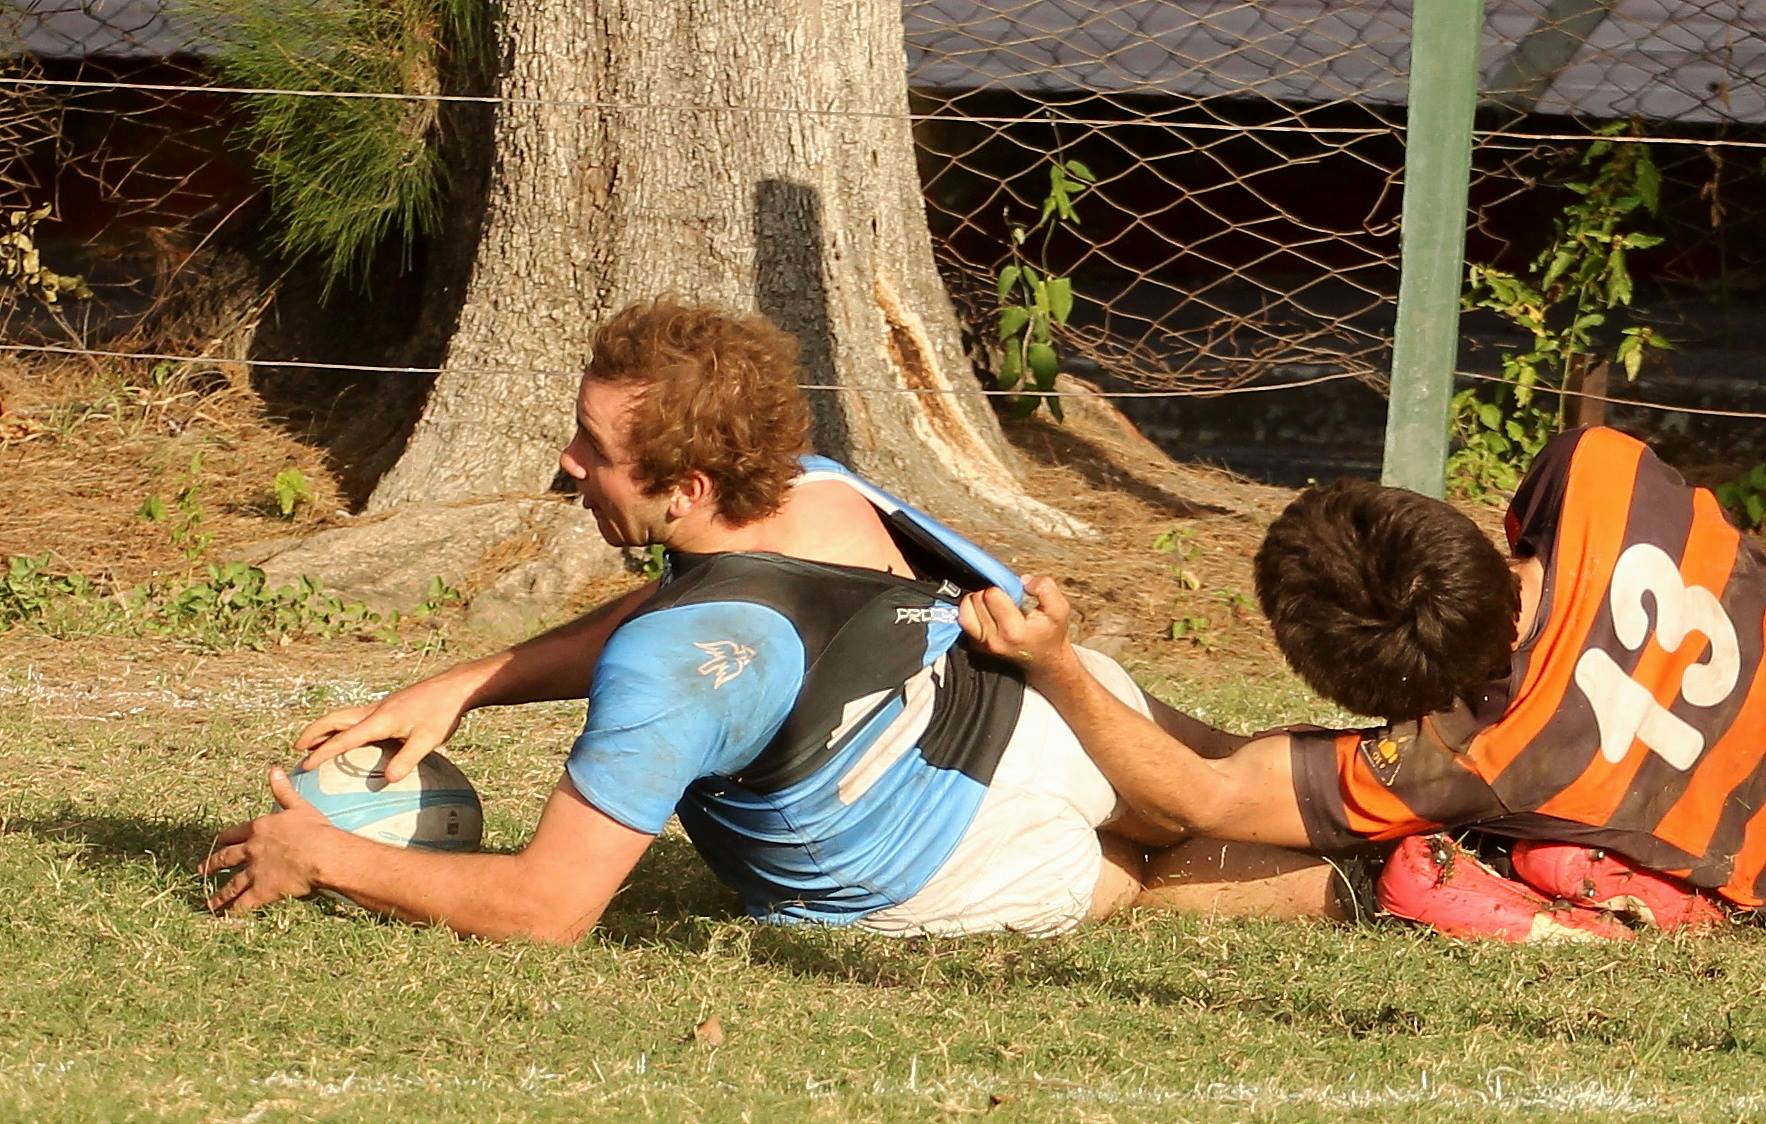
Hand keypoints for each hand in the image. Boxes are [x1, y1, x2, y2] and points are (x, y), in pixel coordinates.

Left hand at [199, 766, 335, 912]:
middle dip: (211, 864)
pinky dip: (233, 910)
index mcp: (259, 828)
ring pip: (231, 884)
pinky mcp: (261, 891)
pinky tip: (225, 916)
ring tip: (208, 902)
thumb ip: (282, 790)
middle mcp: (251, 849)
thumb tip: (274, 769)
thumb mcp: (298, 806)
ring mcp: (254, 871)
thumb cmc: (314, 829)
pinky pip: (243, 903)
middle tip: (199, 870)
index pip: (234, 833)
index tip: (216, 842)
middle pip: (225, 858)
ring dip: (218, 894)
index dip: (224, 838)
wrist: (321, 854)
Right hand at [293, 675, 472, 782]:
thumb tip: (387, 779)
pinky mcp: (388, 707)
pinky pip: (358, 717)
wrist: (454, 688)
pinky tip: (351, 738)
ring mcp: (380, 707)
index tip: (304, 765)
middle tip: (296, 748)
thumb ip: (407, 760)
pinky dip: (344, 727)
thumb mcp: (428, 740)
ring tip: (315, 742)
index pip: (343, 738)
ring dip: (326, 728)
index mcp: (379, 720)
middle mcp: (374, 711)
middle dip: (314, 732)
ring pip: (344, 716)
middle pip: (334, 719)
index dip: (322, 753)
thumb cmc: (443, 713)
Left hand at [958, 574, 1077, 676]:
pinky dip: (972, 611)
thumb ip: (1045, 588)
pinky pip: (963, 620)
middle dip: (990, 592)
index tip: (1012, 593)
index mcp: (1014, 631)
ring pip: (965, 609)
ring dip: (977, 600)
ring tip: (994, 604)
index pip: (992, 595)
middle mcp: (994, 640)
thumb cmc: (1049, 632)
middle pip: (976, 599)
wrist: (1044, 660)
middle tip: (1005, 599)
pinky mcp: (975, 646)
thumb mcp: (1059, 609)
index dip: (1002, 587)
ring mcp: (982, 645)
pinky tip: (987, 612)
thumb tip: (1022, 580)